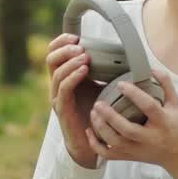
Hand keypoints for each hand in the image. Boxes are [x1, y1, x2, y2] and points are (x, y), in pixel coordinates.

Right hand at [46, 33, 102, 168]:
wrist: (94, 142)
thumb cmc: (100, 113)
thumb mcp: (104, 86)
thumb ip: (107, 71)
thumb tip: (126, 54)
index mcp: (66, 77)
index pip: (55, 53)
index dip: (62, 42)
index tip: (76, 36)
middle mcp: (58, 85)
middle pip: (51, 59)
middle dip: (64, 49)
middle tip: (80, 46)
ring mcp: (58, 97)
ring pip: (56, 73)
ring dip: (70, 62)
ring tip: (84, 56)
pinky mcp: (62, 109)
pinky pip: (63, 89)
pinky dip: (73, 77)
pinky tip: (84, 70)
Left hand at [86, 69, 177, 178]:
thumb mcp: (176, 104)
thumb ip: (165, 84)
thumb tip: (151, 68)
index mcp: (163, 122)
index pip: (148, 106)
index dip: (134, 94)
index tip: (120, 83)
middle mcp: (150, 138)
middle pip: (127, 129)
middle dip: (110, 116)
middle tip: (98, 103)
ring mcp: (138, 150)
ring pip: (115, 143)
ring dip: (100, 128)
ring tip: (94, 112)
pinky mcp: (130, 157)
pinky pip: (108, 155)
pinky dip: (96, 145)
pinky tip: (90, 131)